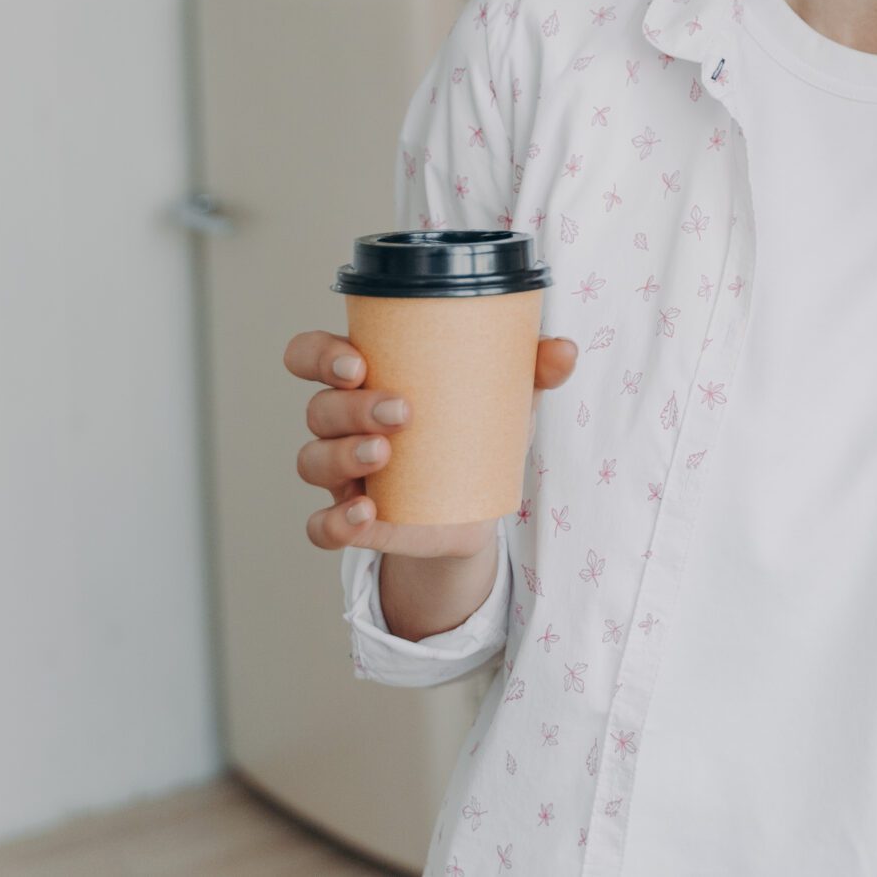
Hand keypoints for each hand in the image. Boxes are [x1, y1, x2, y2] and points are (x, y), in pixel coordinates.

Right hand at [285, 328, 577, 560]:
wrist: (477, 506)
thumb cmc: (475, 430)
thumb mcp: (505, 397)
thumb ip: (533, 368)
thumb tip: (564, 349)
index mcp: (366, 380)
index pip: (312, 355)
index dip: (319, 356)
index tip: (357, 363)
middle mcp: (342, 424)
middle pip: (320, 408)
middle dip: (351, 407)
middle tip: (402, 411)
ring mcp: (342, 475)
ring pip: (313, 461)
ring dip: (342, 456)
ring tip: (384, 455)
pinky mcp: (354, 523)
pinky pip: (320, 527)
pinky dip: (334, 523)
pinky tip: (364, 515)